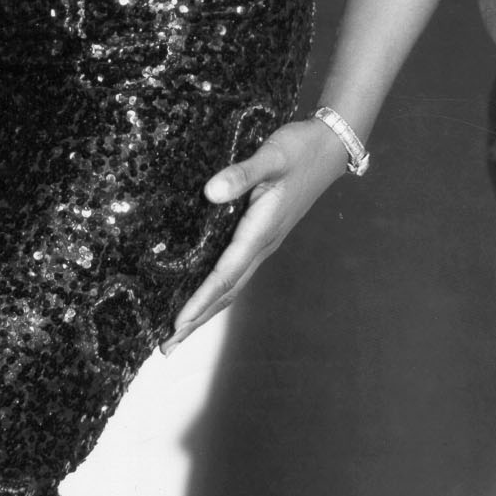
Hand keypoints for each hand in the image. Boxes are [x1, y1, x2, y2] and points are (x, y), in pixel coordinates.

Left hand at [169, 117, 350, 344]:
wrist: (329, 147)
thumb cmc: (299, 149)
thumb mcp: (271, 156)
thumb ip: (241, 174)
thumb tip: (211, 191)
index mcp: (261, 230)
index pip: (224, 275)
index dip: (199, 301)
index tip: (177, 323)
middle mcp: (263, 245)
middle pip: (226, 292)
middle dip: (196, 321)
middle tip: (166, 347)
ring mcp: (264, 243)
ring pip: (231, 287)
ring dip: (205, 312)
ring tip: (177, 334)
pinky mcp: (262, 236)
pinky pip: (235, 272)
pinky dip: (216, 292)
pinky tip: (201, 297)